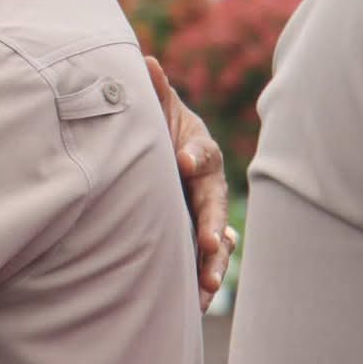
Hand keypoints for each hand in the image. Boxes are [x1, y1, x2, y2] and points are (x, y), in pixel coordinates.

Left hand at [144, 56, 234, 309]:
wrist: (163, 156)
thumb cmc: (159, 131)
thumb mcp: (156, 111)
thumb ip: (153, 92)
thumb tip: (144, 61)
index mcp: (199, 152)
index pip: (201, 154)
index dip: (194, 156)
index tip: (183, 162)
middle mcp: (207, 186)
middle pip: (214, 206)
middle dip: (213, 225)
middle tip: (210, 243)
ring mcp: (206, 214)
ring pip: (218, 240)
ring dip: (214, 263)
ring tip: (208, 286)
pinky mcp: (197, 239)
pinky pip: (206, 261)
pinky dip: (202, 279)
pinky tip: (197, 302)